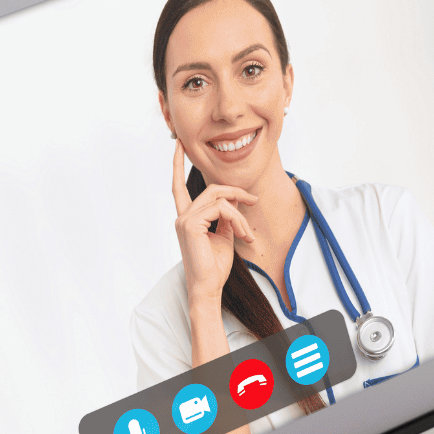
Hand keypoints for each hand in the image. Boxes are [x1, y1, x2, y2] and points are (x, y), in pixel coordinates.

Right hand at [172, 142, 256, 306]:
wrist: (208, 287)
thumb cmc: (215, 267)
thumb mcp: (224, 236)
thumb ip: (227, 217)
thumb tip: (235, 200)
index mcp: (187, 218)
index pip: (178, 186)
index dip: (178, 165)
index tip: (179, 146)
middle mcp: (183, 216)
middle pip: (212, 189)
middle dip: (236, 192)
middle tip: (254, 201)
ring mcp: (184, 219)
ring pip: (220, 199)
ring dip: (240, 215)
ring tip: (247, 235)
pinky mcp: (191, 224)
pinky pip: (221, 209)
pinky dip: (237, 220)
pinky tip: (242, 236)